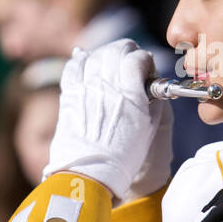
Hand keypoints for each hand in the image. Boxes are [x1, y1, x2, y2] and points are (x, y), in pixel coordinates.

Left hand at [42, 40, 167, 204]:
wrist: (91, 172)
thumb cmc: (124, 154)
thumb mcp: (149, 127)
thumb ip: (152, 99)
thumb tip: (151, 81)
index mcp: (130, 94)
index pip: (138, 58)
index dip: (145, 60)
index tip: (146, 69)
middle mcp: (106, 85)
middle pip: (117, 50)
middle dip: (127, 51)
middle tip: (131, 61)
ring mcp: (85, 88)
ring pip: (96, 54)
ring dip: (106, 54)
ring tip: (111, 63)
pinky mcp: (69, 94)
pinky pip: (73, 66)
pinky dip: (81, 60)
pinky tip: (87, 63)